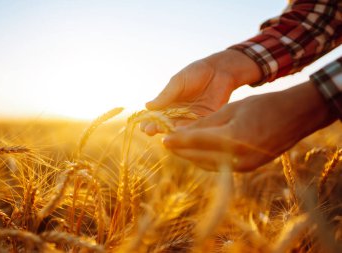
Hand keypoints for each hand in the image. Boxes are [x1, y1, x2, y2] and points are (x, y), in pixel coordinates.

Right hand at [142, 49, 261, 134]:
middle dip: (156, 128)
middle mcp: (179, 114)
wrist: (220, 70)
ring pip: (179, 128)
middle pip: (165, 125)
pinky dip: (188, 130)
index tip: (143, 125)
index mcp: (170, 104)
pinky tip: (180, 132)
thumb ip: (166, 95)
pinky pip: (196, 128)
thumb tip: (147, 106)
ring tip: (163, 133)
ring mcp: (192, 118)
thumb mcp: (178, 82)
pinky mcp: (206, 120)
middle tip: (150, 131)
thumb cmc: (197, 72)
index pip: (156, 116)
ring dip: (171, 132)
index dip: (149, 121)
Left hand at [162, 81, 334, 171]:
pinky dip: (206, 160)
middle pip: (199, 157)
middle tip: (167, 144)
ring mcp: (244, 166)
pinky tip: (198, 152)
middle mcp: (237, 157)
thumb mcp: (232, 109)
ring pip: (208, 164)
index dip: (178, 141)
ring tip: (179, 148)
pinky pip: (220, 166)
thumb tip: (182, 131)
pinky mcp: (248, 168)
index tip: (162, 139)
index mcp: (233, 138)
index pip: (196, 142)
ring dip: (192, 157)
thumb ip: (206, 123)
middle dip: (181, 151)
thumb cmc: (264, 106)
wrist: (297, 116)